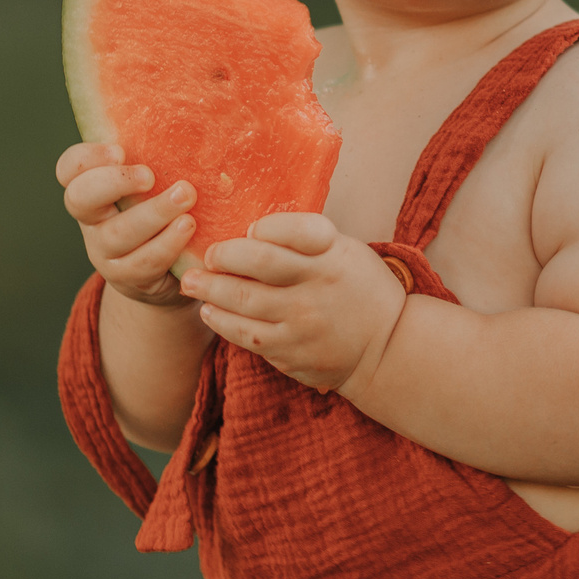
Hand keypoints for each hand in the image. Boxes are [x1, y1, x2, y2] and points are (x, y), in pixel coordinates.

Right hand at [56, 142, 195, 306]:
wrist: (165, 271)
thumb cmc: (162, 210)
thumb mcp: (155, 184)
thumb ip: (160, 156)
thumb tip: (204, 111)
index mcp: (93, 188)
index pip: (70, 168)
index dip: (87, 158)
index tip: (121, 150)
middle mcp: (92, 219)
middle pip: (80, 198)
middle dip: (114, 183)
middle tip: (150, 175)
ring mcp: (105, 251)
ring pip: (118, 233)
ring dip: (154, 213)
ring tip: (186, 197)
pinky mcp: (127, 278)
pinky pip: (144, 263)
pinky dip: (168, 244)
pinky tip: (188, 227)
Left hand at [180, 214, 407, 394]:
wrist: (387, 347)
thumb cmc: (362, 289)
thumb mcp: (347, 251)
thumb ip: (307, 239)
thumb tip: (253, 230)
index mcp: (333, 254)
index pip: (294, 229)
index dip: (263, 227)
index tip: (249, 230)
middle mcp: (317, 286)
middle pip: (258, 263)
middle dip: (222, 256)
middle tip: (206, 255)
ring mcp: (302, 322)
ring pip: (243, 301)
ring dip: (210, 289)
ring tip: (192, 282)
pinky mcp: (290, 352)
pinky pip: (246, 335)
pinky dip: (222, 321)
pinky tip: (210, 311)